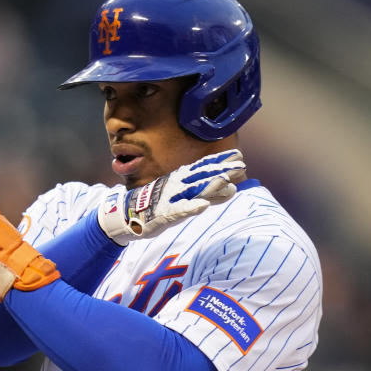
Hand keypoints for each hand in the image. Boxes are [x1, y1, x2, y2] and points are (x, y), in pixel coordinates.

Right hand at [98, 149, 246, 244]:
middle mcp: (178, 185)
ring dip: (210, 187)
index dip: (221, 161)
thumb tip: (232, 187)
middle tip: (240, 165)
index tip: (238, 155)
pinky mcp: (165, 214)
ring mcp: (171, 198)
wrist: (129, 214)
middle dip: (221, 170)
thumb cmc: (159, 205)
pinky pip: (179, 211)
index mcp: (182, 179)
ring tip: (226, 182)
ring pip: (194, 191)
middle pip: (203, 176)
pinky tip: (202, 206)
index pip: (204, 168)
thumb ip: (208, 193)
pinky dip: (190, 208)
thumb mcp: (185, 196)